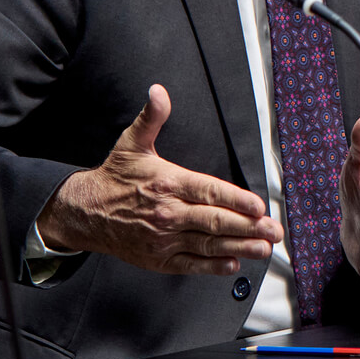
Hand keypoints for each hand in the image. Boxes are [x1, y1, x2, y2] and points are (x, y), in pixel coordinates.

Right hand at [36, 85, 282, 274]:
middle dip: (249, 227)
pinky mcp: (159, 259)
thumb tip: (158, 92)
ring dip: (239, 248)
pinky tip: (233, 265)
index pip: (209, 191)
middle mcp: (168, 213)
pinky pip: (190, 264)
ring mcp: (164, 239)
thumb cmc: (115, 178)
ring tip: (263, 248)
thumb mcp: (132, 143)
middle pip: (215, 221)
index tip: (259, 206)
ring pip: (208, 245)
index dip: (236, 200)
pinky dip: (212, 267)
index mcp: (168, 183)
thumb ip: (151, 118)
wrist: (85, 212)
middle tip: (274, 230)